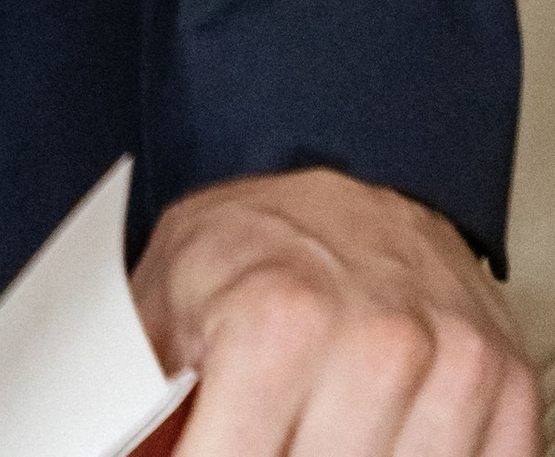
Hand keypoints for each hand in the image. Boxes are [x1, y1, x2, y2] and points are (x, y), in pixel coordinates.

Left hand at [133, 168, 535, 453]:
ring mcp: (451, 365)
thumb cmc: (253, 248)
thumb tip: (111, 442)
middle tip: (260, 432)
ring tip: (307, 426)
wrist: (351, 186)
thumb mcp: (165, 299)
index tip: (196, 454)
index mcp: (277, 317)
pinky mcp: (504, 386)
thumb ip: (140, 392)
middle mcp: (376, 342)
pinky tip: (376, 434)